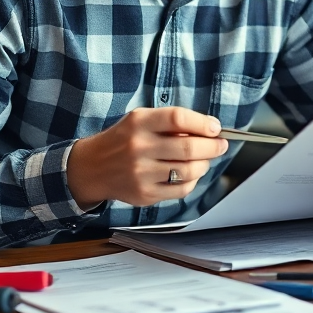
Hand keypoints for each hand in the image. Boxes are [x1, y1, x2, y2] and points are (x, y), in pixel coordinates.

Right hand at [66, 107, 227, 207]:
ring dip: (204, 164)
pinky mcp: (144, 194)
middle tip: (220, 145)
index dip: (202, 123)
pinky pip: (181, 190)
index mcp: (139, 123)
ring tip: (204, 160)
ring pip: (189, 171)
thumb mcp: (140, 120)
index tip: (215, 127)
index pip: (178, 118)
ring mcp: (141, 173)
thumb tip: (208, 130)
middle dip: (213, 146)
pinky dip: (192, 181)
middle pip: (188, 147)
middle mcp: (139, 147)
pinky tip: (190, 174)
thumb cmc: (123, 140)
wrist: (92, 168)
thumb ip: (170, 123)